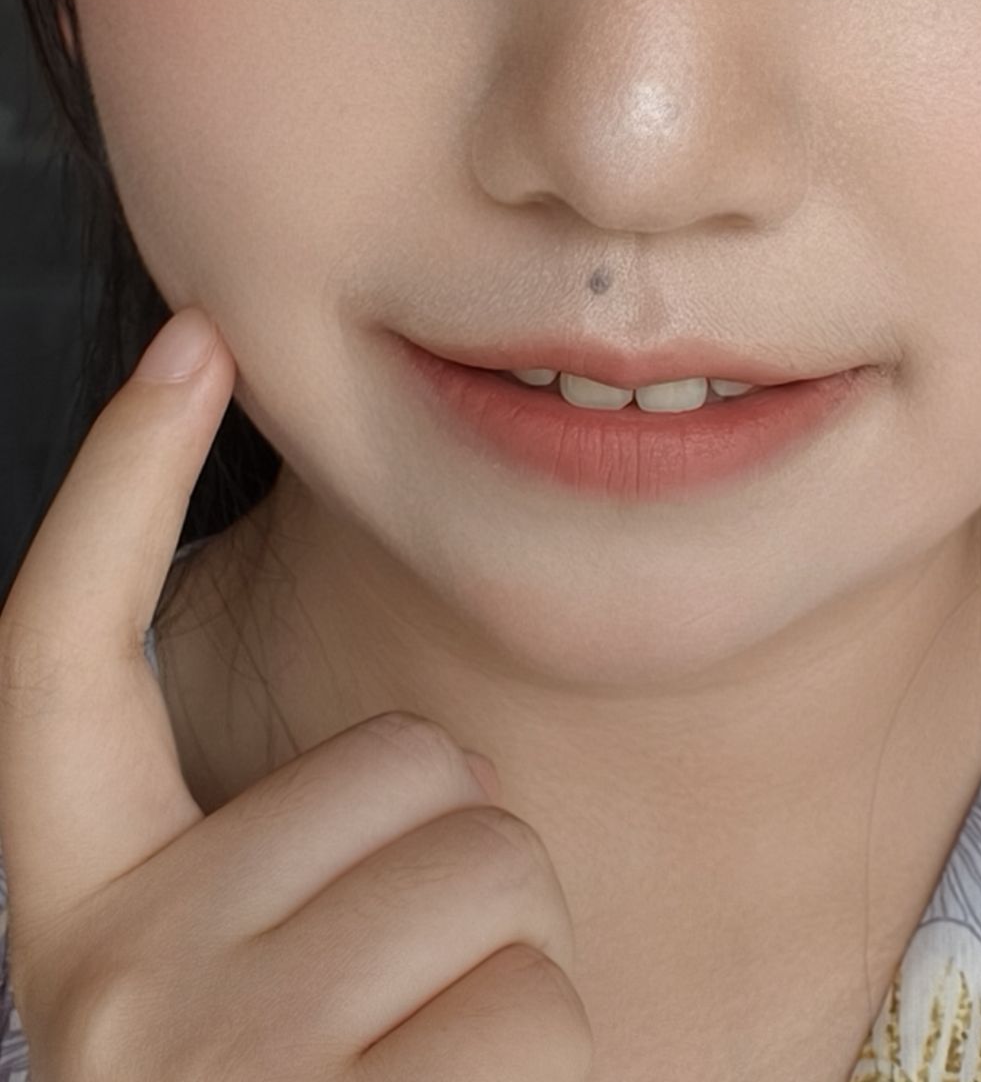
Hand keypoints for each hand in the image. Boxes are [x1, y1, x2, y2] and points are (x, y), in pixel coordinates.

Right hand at [0, 308, 592, 1080]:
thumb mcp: (250, 999)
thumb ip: (287, 869)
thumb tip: (402, 768)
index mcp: (81, 922)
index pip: (62, 653)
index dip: (115, 484)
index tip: (187, 344)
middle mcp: (113, 983)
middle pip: (410, 773)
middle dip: (456, 877)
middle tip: (398, 1022)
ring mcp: (217, 1066)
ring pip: (493, 871)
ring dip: (509, 977)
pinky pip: (536, 1006)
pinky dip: (545, 1072)